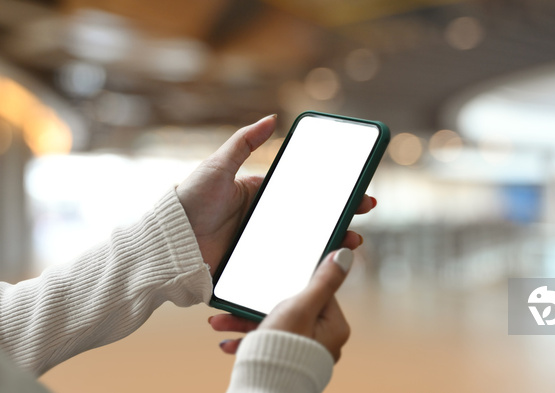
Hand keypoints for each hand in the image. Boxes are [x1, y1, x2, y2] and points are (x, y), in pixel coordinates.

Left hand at [176, 115, 375, 272]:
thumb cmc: (190, 198)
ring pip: (305, 243)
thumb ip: (244, 141)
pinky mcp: (255, 265)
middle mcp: (267, 220)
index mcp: (263, 195)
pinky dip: (307, 264)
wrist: (169, 239)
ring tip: (351, 240)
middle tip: (363, 214)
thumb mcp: (219, 165)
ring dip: (331, 241)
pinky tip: (325, 263)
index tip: (356, 191)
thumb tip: (271, 117)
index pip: (306, 193)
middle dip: (341, 216)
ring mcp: (263, 243)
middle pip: (312, 219)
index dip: (333, 192)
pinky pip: (286, 264)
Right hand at [209, 248, 353, 361]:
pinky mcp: (286, 361)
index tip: (274, 278)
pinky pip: (267, 343)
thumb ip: (322, 280)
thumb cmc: (285, 350)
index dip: (293, 283)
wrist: (265, 387)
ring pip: (273, 326)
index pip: (317, 292)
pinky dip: (248, 340)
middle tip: (238, 302)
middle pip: (290, 309)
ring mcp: (304, 351)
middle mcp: (323, 340)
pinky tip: (228, 342)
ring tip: (220, 322)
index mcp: (334, 327)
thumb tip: (344, 255)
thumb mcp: (302, 306)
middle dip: (257, 306)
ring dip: (245, 323)